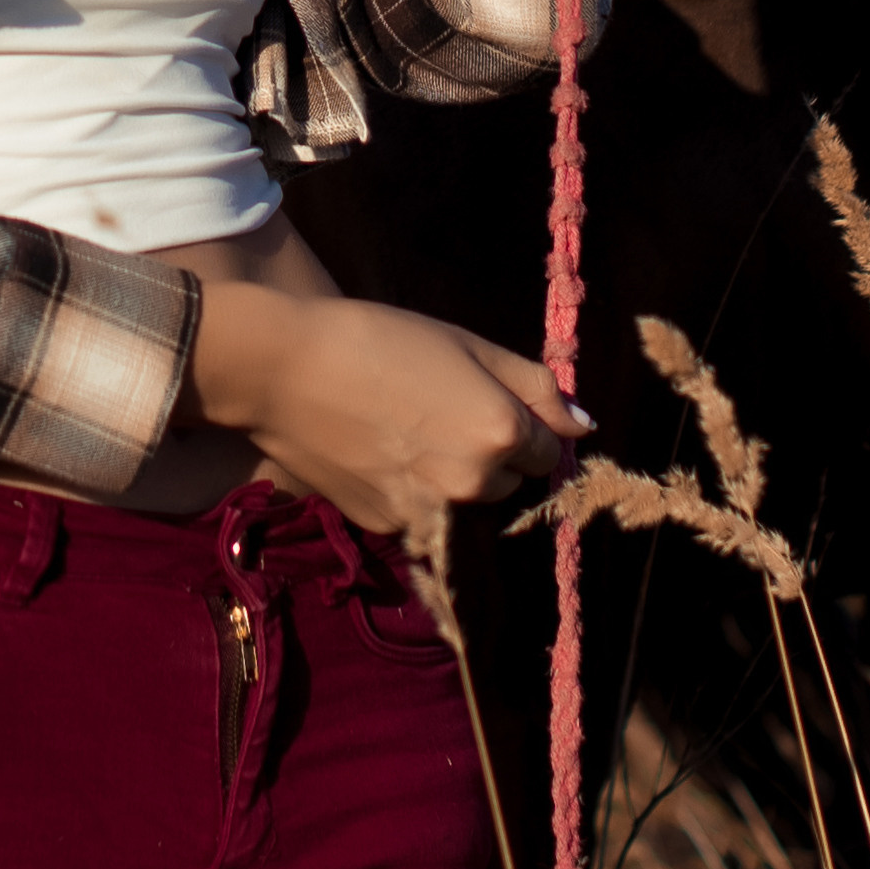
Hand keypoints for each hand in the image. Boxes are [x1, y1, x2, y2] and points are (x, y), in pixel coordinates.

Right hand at [179, 283, 586, 539]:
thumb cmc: (379, 339)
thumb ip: (534, 386)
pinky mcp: (389, 529)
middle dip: (491, 452)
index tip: (486, 398)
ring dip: (456, 478)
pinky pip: (426, 517)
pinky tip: (382, 452)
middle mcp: (472, 484)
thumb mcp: (466, 344)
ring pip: (468, 503)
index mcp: (500, 432)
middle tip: (443, 408)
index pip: (547, 450)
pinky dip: (415, 493)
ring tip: (411, 431)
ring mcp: (430, 515)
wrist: (285, 370)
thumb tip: (584, 425)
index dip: (523, 421)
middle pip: (509, 480)